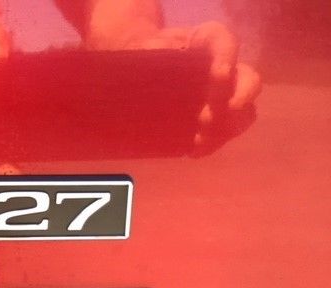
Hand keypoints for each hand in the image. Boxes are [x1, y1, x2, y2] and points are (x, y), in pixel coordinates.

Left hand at [86, 5, 260, 152]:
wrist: (133, 70)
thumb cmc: (140, 54)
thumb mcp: (141, 49)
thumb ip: (148, 53)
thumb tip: (152, 61)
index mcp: (205, 43)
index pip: (224, 42)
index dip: (228, 57)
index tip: (218, 76)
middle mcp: (221, 68)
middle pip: (248, 79)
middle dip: (237, 100)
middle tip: (208, 119)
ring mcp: (222, 95)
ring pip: (243, 111)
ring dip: (227, 128)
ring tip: (199, 141)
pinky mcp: (213, 117)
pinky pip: (224, 132)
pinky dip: (213, 143)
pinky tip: (193, 151)